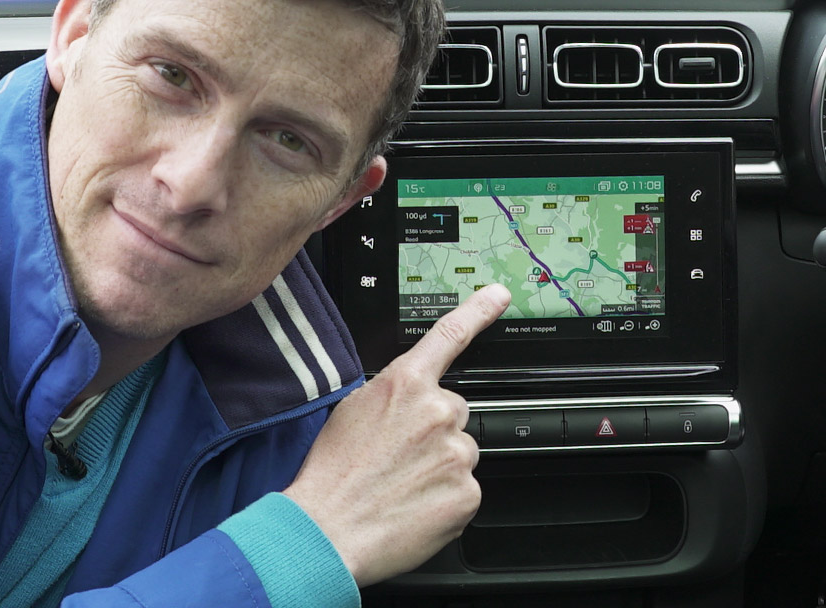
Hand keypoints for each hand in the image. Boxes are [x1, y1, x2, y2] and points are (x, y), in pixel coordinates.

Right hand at [283, 284, 510, 585]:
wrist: (325, 530)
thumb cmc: (331, 476)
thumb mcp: (353, 412)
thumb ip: (392, 396)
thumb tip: (409, 399)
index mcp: (406, 384)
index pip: (449, 335)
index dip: (479, 311)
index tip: (500, 295)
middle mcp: (438, 411)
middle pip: (454, 414)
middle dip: (435, 433)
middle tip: (399, 459)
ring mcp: (456, 452)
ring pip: (459, 454)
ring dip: (439, 468)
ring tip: (400, 487)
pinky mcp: (467, 492)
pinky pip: (464, 491)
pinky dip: (444, 500)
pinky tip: (413, 507)